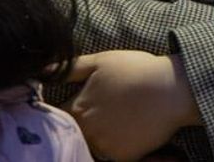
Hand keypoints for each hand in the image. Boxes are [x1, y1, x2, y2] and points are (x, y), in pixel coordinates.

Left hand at [65, 50, 201, 161]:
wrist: (172, 89)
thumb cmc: (136, 70)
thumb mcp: (100, 61)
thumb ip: (69, 69)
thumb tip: (41, 72)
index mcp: (78, 109)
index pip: (57, 117)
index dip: (59, 112)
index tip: (66, 107)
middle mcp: (88, 132)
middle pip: (73, 134)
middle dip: (77, 126)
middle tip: (95, 114)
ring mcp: (106, 147)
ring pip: (91, 146)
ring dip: (94, 137)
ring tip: (112, 122)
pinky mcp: (124, 158)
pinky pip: (111, 156)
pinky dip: (114, 147)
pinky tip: (125, 131)